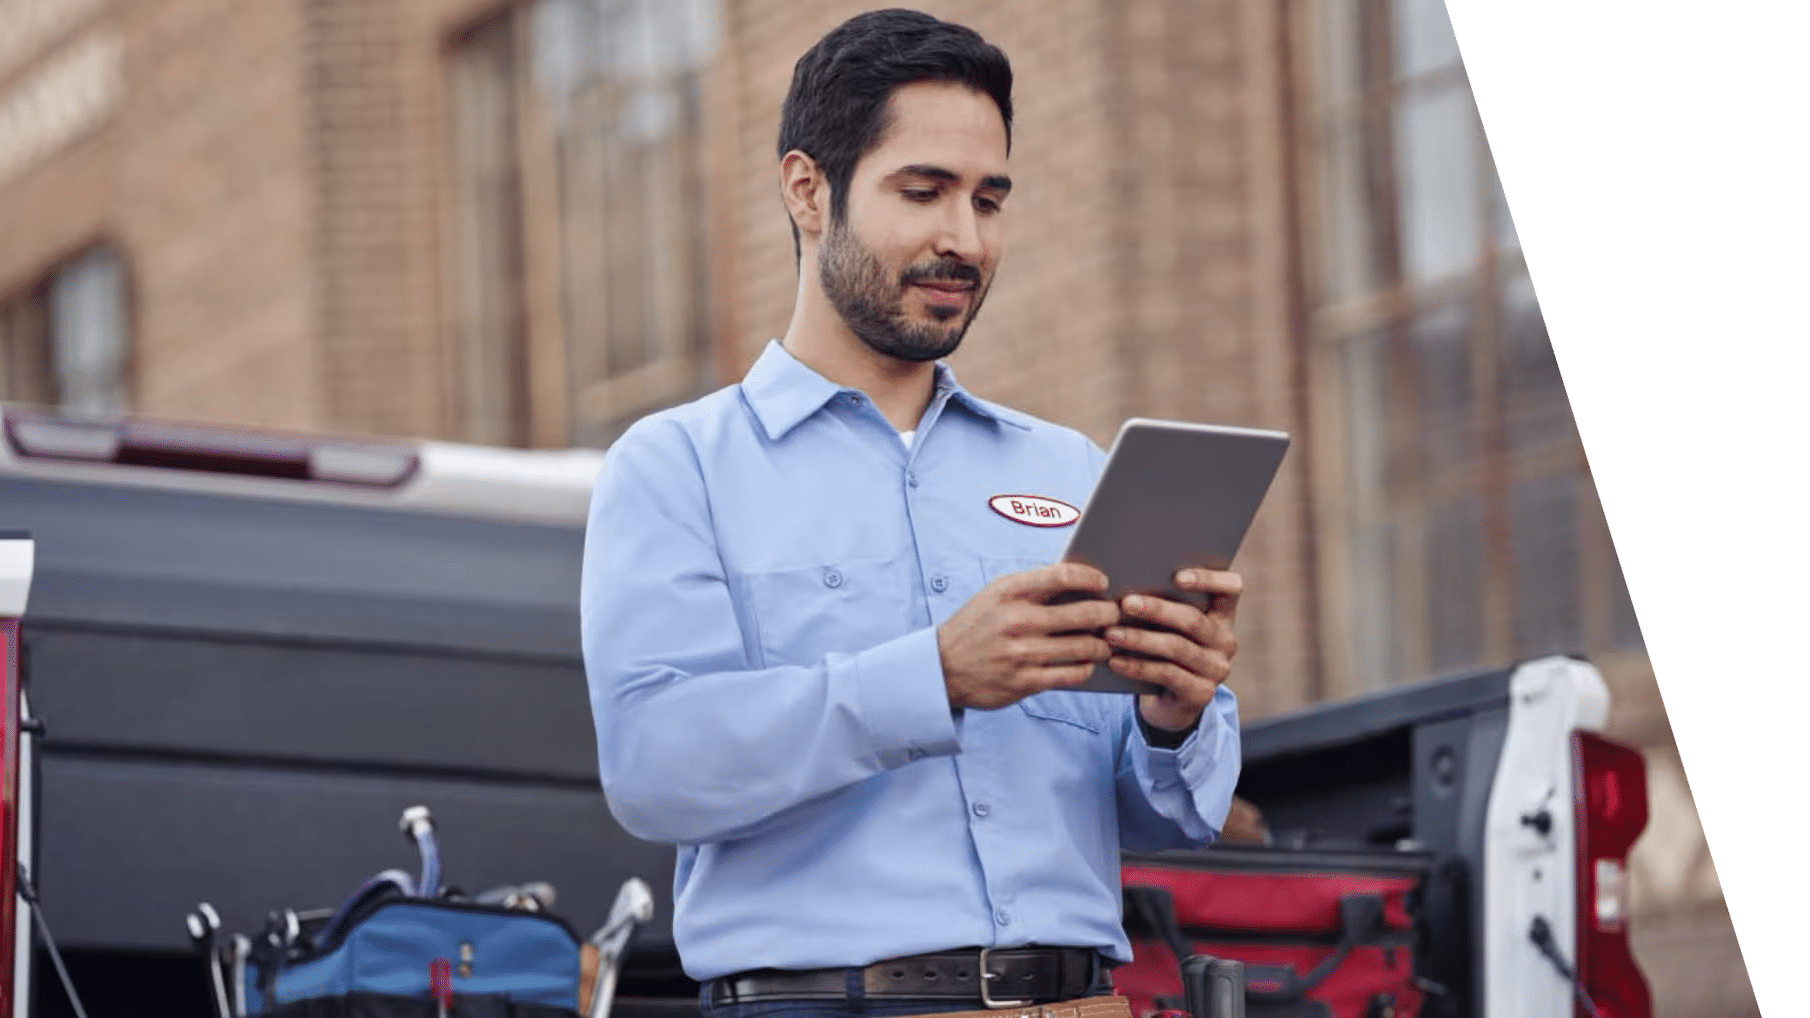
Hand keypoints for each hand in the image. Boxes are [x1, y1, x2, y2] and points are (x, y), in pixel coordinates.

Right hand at [938, 563, 1121, 709]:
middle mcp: (1017, 620)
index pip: (1064, 576)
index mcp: (1010, 591)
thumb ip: (1033, 586)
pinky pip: (1073, 674)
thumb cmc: (977, 625)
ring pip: (1085, 647)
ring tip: (1104, 642)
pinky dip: (1087, 667)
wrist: (942, 667)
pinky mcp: (1026, 682)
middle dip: (1108, 613)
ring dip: (1102, 645)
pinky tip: (1086, 662)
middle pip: (1084, 614)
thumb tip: (1081, 580)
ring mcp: (1023, 653)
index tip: (1103, 582)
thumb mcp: (996, 595)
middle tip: (1114, 614)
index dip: (1091, 578)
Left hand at [1106, 568, 1242, 732]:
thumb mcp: (1166, 625)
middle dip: (1157, 610)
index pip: (1231, 588)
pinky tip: (1115, 661)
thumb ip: (1161, 603)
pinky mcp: (1201, 693)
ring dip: (1140, 639)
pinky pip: (1167, 674)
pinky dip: (1137, 667)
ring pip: (1177, 647)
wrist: (1166, 701)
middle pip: (1193, 620)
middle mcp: (1225, 641)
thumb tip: (1125, 582)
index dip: (1209, 579)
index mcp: (1222, 614)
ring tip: (1110, 633)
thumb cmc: (1161, 649)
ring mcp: (1216, 669)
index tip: (1177, 577)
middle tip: (1125, 603)